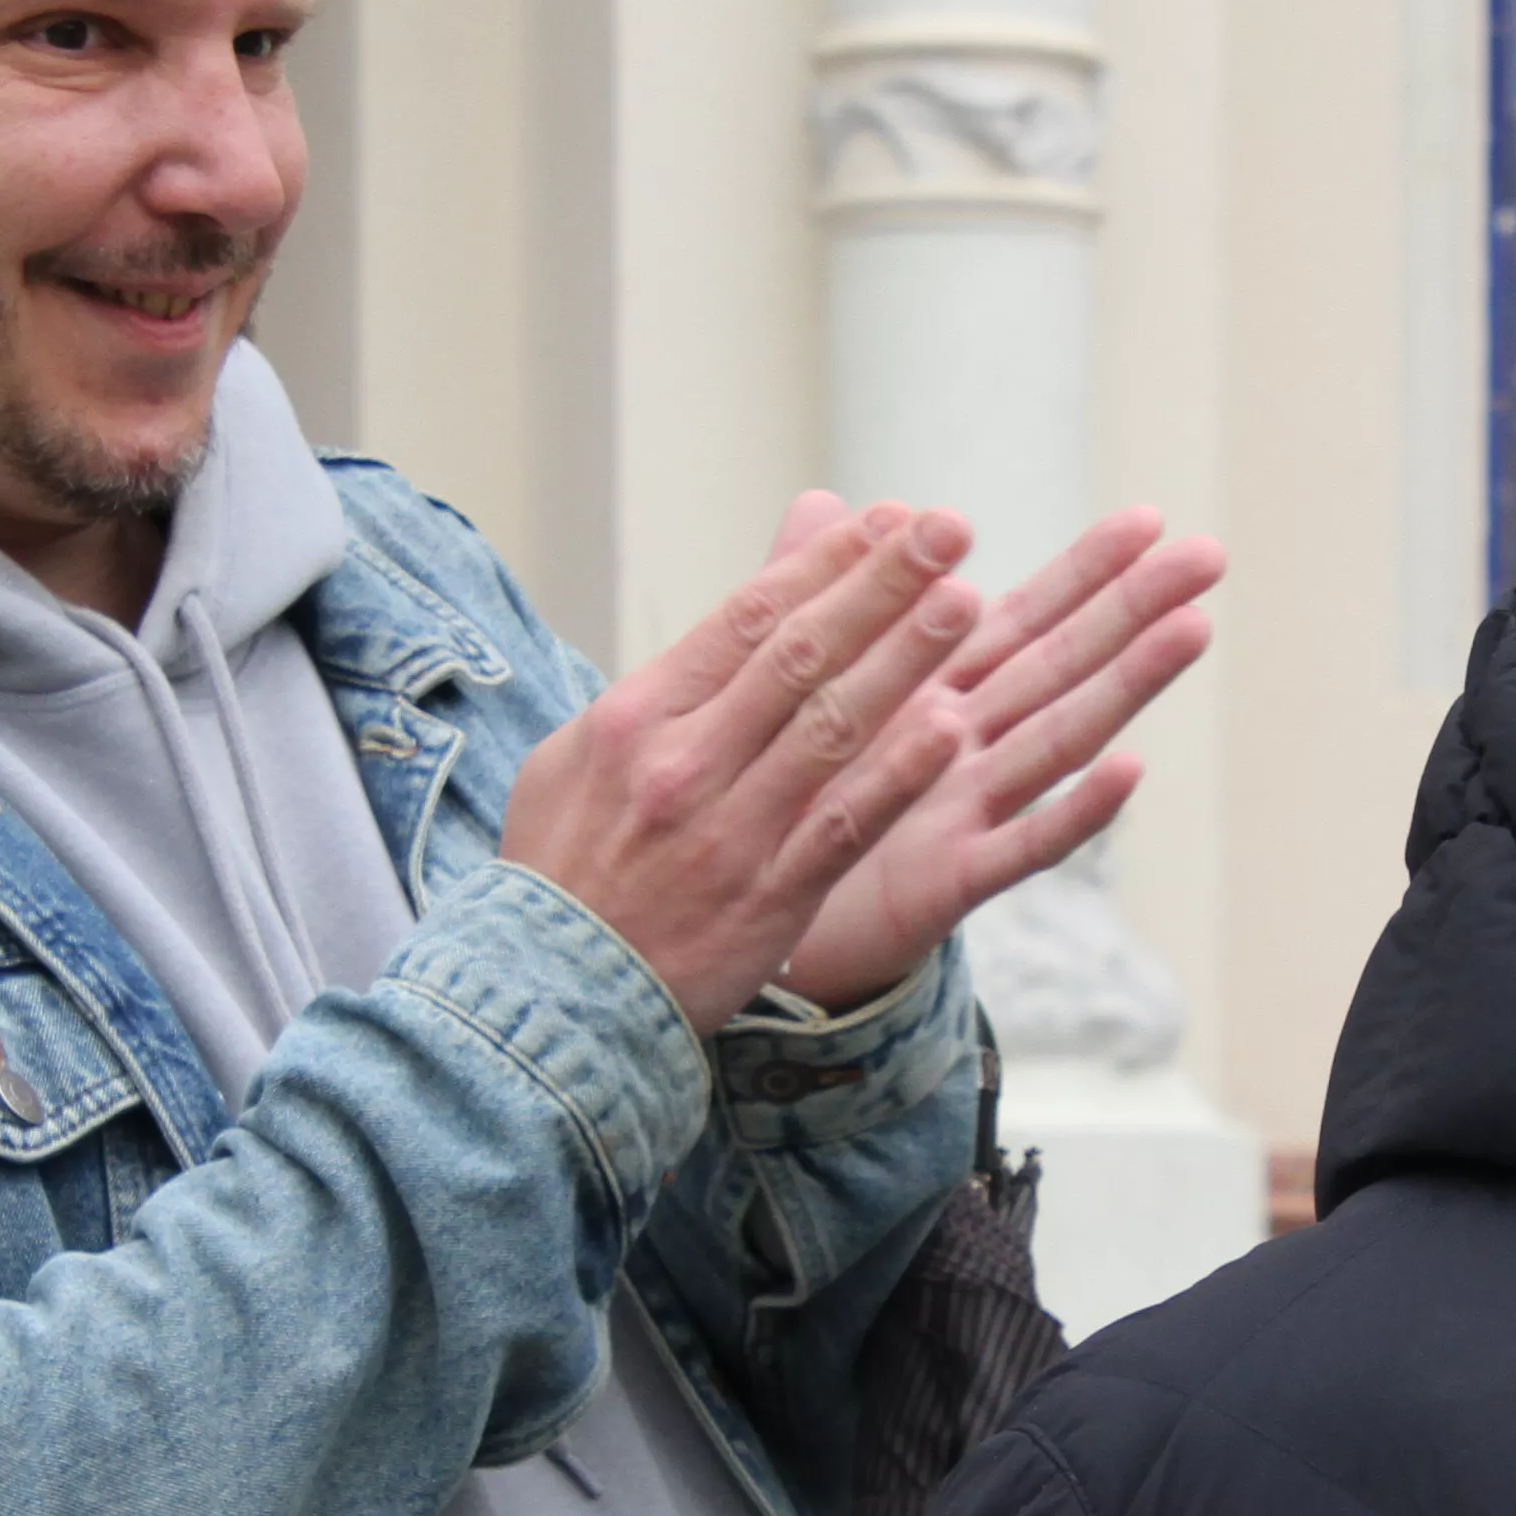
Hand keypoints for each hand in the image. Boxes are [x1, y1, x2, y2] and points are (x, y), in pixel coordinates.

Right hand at [501, 504, 984, 1033]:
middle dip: (879, 584)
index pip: (746, 617)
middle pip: (798, 652)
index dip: (824, 563)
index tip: (884, 518)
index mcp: (636, 717)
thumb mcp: (578, 763)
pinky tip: (948, 729)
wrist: (548, 998)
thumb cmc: (564, 875)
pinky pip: (842, 824)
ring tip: (966, 603)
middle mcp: (682, 761)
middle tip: (946, 529)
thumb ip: (654, 695)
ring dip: (904, 659)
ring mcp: (727, 829)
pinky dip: (896, 774)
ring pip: (830, 725)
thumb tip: (715, 636)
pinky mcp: (766, 897)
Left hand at [776, 503, 1228, 1009]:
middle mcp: (967, 748)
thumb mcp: (796, 688)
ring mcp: (967, 813)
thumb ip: (809, 595)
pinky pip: (1021, 844)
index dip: (1084, 571)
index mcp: (933, 695)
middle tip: (1209, 554)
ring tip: (1192, 630)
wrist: (745, 919)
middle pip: (1063, 666)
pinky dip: (1077, 810)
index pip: (1024, 619)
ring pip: (1059, 737)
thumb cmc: (788, 800)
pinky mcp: (950, 881)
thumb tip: (823, 502)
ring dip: (1128, 685)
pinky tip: (1130, 768)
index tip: (1147, 519)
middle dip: (1136, 609)